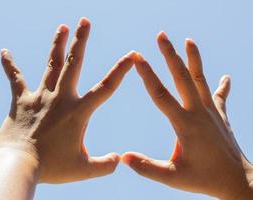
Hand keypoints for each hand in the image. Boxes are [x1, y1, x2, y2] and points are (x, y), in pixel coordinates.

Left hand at [0, 17, 135, 183]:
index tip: (132, 55)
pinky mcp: (21, 101)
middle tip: (84, 21)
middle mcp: (60, 98)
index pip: (106, 87)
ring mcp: (40, 97)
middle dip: (80, 41)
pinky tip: (4, 52)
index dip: (121, 70)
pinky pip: (16, 79)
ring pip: (51, 65)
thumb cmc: (51, 168)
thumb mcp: (84, 170)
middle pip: (73, 64)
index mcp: (78, 112)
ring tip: (62, 27)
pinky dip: (10, 65)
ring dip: (57, 45)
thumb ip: (105, 165)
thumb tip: (119, 159)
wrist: (18, 165)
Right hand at [122, 32, 252, 198]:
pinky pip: (220, 95)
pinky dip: (222, 85)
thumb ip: (147, 168)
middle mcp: (199, 112)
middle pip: (182, 77)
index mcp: (185, 124)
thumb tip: (123, 158)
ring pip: (201, 79)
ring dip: (194, 59)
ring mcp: (212, 111)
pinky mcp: (221, 115)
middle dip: (170, 55)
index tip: (137, 57)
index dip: (147, 74)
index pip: (161, 95)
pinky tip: (225, 76)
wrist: (238, 181)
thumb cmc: (204, 179)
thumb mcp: (173, 177)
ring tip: (189, 40)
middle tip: (161, 36)